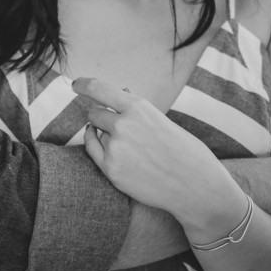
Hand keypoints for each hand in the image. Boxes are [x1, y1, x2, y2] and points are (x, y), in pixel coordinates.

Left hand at [73, 77, 238, 226]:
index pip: (99, 89)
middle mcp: (123, 124)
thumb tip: (112, 100)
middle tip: (112, 124)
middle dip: (101, 117)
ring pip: (97, 134)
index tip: (75, 84)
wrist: (195, 185)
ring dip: (108, 137)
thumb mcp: (161, 120)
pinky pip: (93, 150)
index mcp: (139, 107)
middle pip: (94, 113)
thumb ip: (135, 112)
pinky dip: (96, 144)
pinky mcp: (111, 169)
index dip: (83, 85)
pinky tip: (103, 144)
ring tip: (134, 148)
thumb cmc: (184, 151)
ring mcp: (115, 148)